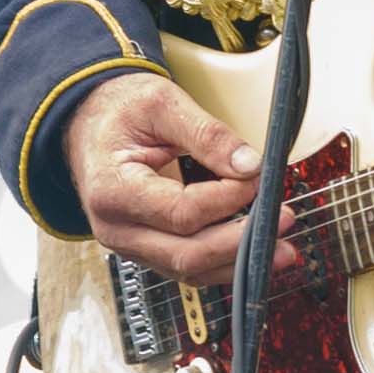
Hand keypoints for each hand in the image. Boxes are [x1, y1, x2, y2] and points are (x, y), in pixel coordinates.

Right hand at [66, 71, 286, 283]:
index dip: (227, 200)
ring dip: (238, 263)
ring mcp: (130, 244)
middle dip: (241, 243)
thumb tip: (250, 166)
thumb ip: (207, 133)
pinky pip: (187, 265)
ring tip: (282, 250)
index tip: (258, 181)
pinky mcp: (146, 248)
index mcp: (113, 190)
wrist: (89, 123)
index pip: (182, 212)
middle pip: (186, 254)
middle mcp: (117, 228)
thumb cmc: (119, 112)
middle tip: (284, 222)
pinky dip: (223, 262)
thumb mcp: (162, 103)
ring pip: (189, 269)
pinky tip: (253, 254)